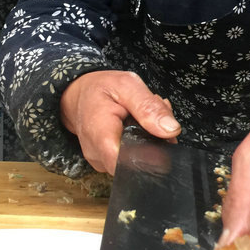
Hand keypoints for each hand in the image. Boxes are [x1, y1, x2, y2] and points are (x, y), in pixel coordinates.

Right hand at [60, 70, 180, 172]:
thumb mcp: (126, 85)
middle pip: (138, 162)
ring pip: (137, 160)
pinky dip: (141, 142)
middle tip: (157, 114)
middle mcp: (98, 154)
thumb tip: (171, 130)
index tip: (165, 139)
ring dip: (150, 140)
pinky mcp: (107, 163)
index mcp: (100, 133)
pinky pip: (130, 158)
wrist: (79, 95)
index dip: (152, 158)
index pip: (127, 164)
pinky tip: (139, 126)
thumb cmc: (100, 89)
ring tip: (145, 116)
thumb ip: (148, 106)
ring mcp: (101, 161)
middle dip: (156, 141)